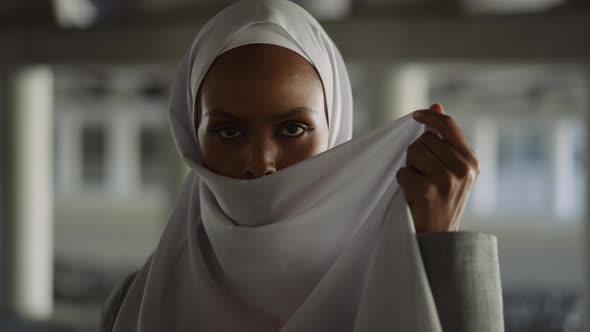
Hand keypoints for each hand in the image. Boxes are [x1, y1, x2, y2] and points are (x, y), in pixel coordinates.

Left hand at [396, 103, 478, 232]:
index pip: (449, 126)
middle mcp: (463, 169)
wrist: (439, 239)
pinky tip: (414, 196)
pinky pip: (404, 172)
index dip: (430, 116)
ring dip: (410, 168)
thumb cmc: (440, 201)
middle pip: (424, 139)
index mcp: (471, 162)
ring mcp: (448, 180)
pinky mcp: (430, 190)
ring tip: (419, 185)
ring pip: (413, 152)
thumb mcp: (448, 169)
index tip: (416, 115)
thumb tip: (436, 104)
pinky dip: (403, 183)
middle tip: (422, 175)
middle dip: (416, 154)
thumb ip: (443, 139)